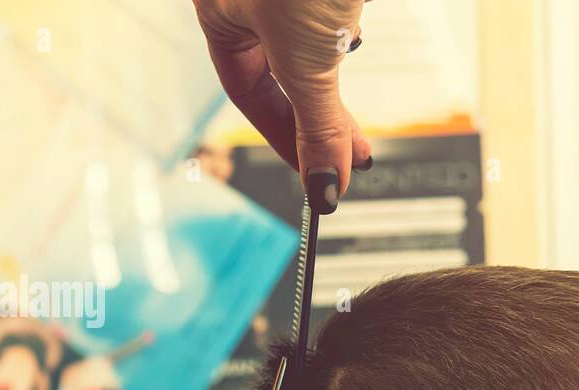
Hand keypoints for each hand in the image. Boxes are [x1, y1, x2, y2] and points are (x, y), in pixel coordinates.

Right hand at [193, 0, 372, 197]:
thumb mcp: (306, 59)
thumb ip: (317, 123)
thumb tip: (322, 183)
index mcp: (220, 11)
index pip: (248, 94)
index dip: (284, 139)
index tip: (315, 173)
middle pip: (282, 77)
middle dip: (321, 120)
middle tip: (353, 158)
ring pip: (310, 49)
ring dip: (335, 83)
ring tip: (358, 122)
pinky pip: (333, 17)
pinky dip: (347, 36)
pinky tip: (357, 38)